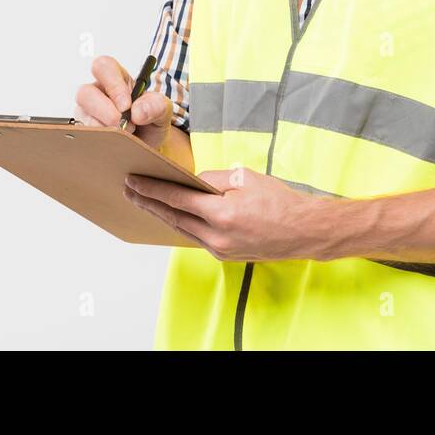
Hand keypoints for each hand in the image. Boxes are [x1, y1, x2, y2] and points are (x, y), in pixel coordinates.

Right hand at [74, 54, 175, 150]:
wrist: (148, 145)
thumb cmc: (151, 121)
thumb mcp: (163, 110)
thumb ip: (156, 105)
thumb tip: (138, 111)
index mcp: (118, 78)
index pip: (105, 67)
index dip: (113, 85)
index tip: (126, 105)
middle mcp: (98, 92)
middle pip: (85, 92)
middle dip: (104, 110)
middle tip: (121, 123)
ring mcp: (89, 113)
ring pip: (82, 115)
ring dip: (104, 128)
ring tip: (124, 135)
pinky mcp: (86, 131)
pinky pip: (84, 134)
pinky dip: (100, 140)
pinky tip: (114, 143)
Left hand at [122, 166, 334, 260]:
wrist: (305, 231)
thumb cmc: (280, 201)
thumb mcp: (246, 178)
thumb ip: (214, 179)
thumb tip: (193, 182)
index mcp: (221, 214)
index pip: (176, 199)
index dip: (152, 189)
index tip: (133, 181)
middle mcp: (217, 237)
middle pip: (173, 217)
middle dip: (149, 203)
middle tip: (129, 190)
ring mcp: (220, 249)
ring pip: (182, 230)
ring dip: (162, 215)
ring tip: (144, 202)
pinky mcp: (225, 255)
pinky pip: (196, 238)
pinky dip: (182, 225)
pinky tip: (172, 215)